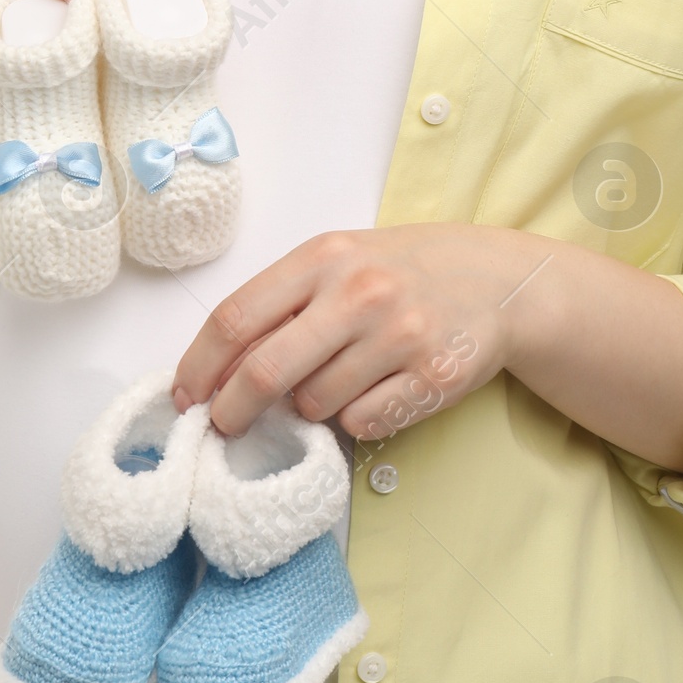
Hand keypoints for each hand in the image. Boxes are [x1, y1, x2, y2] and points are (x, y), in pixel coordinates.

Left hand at [170, 224, 552, 442]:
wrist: (497, 280)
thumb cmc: (401, 271)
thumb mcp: (338, 263)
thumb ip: (283, 303)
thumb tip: (217, 368)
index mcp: (324, 256)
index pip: (237, 317)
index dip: (200, 364)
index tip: (185, 396)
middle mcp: (359, 292)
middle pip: (265, 371)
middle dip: (232, 409)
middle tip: (224, 426)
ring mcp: (398, 336)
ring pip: (314, 404)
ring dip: (308, 408)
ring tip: (334, 381)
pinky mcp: (432, 377)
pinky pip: (363, 422)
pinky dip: (355, 418)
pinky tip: (375, 390)